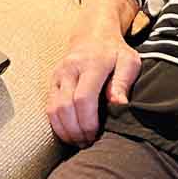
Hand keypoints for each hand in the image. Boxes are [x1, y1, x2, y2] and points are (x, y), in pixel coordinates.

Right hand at [47, 19, 140, 146]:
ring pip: (53, 110)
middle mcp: (70, 69)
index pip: (83, 98)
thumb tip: (119, 105)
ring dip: (65, 131)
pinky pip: (49, 108)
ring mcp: (58, 75)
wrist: (92, 35)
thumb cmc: (114, 52)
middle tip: (88, 143)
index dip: (88, 122)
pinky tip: (70, 133)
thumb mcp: (128, 62)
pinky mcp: (52, 82)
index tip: (96, 135)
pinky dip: (58, 125)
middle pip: (65, 107)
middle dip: (76, 131)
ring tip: (79, 141)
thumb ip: (124, 82)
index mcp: (91, 63)